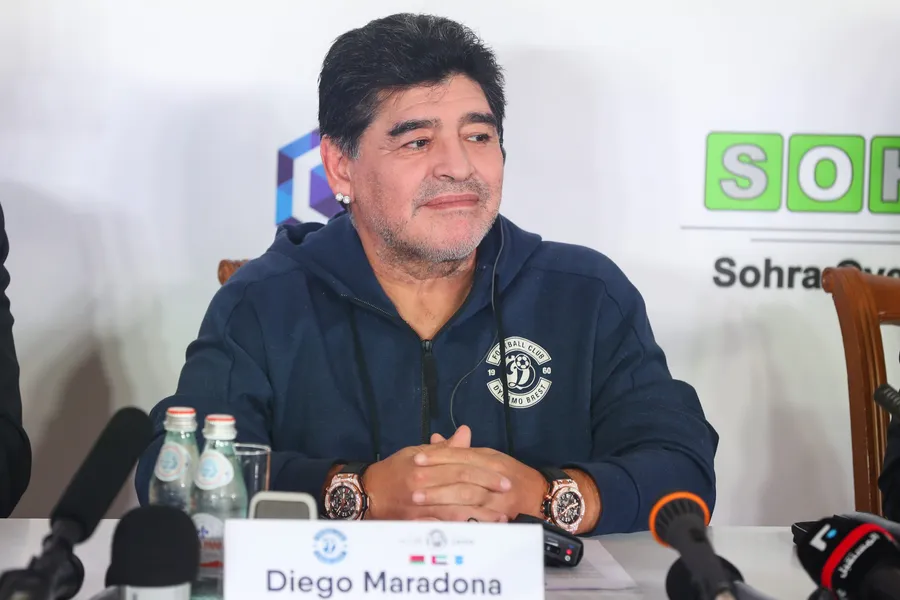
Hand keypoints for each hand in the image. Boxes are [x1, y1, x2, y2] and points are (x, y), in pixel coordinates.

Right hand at [362, 426, 511, 521]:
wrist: (367, 493)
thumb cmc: (393, 471)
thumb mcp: (416, 453)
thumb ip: (444, 449)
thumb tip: (466, 432)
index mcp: (424, 466)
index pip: (461, 468)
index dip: (485, 473)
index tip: (503, 477)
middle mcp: (422, 486)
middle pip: (462, 489)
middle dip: (488, 492)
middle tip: (508, 495)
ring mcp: (419, 508)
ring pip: (455, 512)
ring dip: (481, 515)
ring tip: (501, 517)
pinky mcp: (415, 524)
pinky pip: (442, 530)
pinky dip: (461, 531)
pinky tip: (478, 532)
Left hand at [411, 438, 547, 521]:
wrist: (538, 495)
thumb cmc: (508, 474)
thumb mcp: (487, 457)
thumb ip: (461, 451)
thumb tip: (435, 438)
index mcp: (490, 459)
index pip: (461, 456)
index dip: (439, 457)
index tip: (417, 458)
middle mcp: (494, 476)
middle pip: (462, 476)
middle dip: (435, 478)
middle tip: (412, 480)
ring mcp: (497, 498)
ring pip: (466, 497)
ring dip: (440, 498)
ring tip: (418, 500)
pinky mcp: (498, 517)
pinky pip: (474, 519)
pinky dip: (454, 520)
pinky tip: (436, 521)